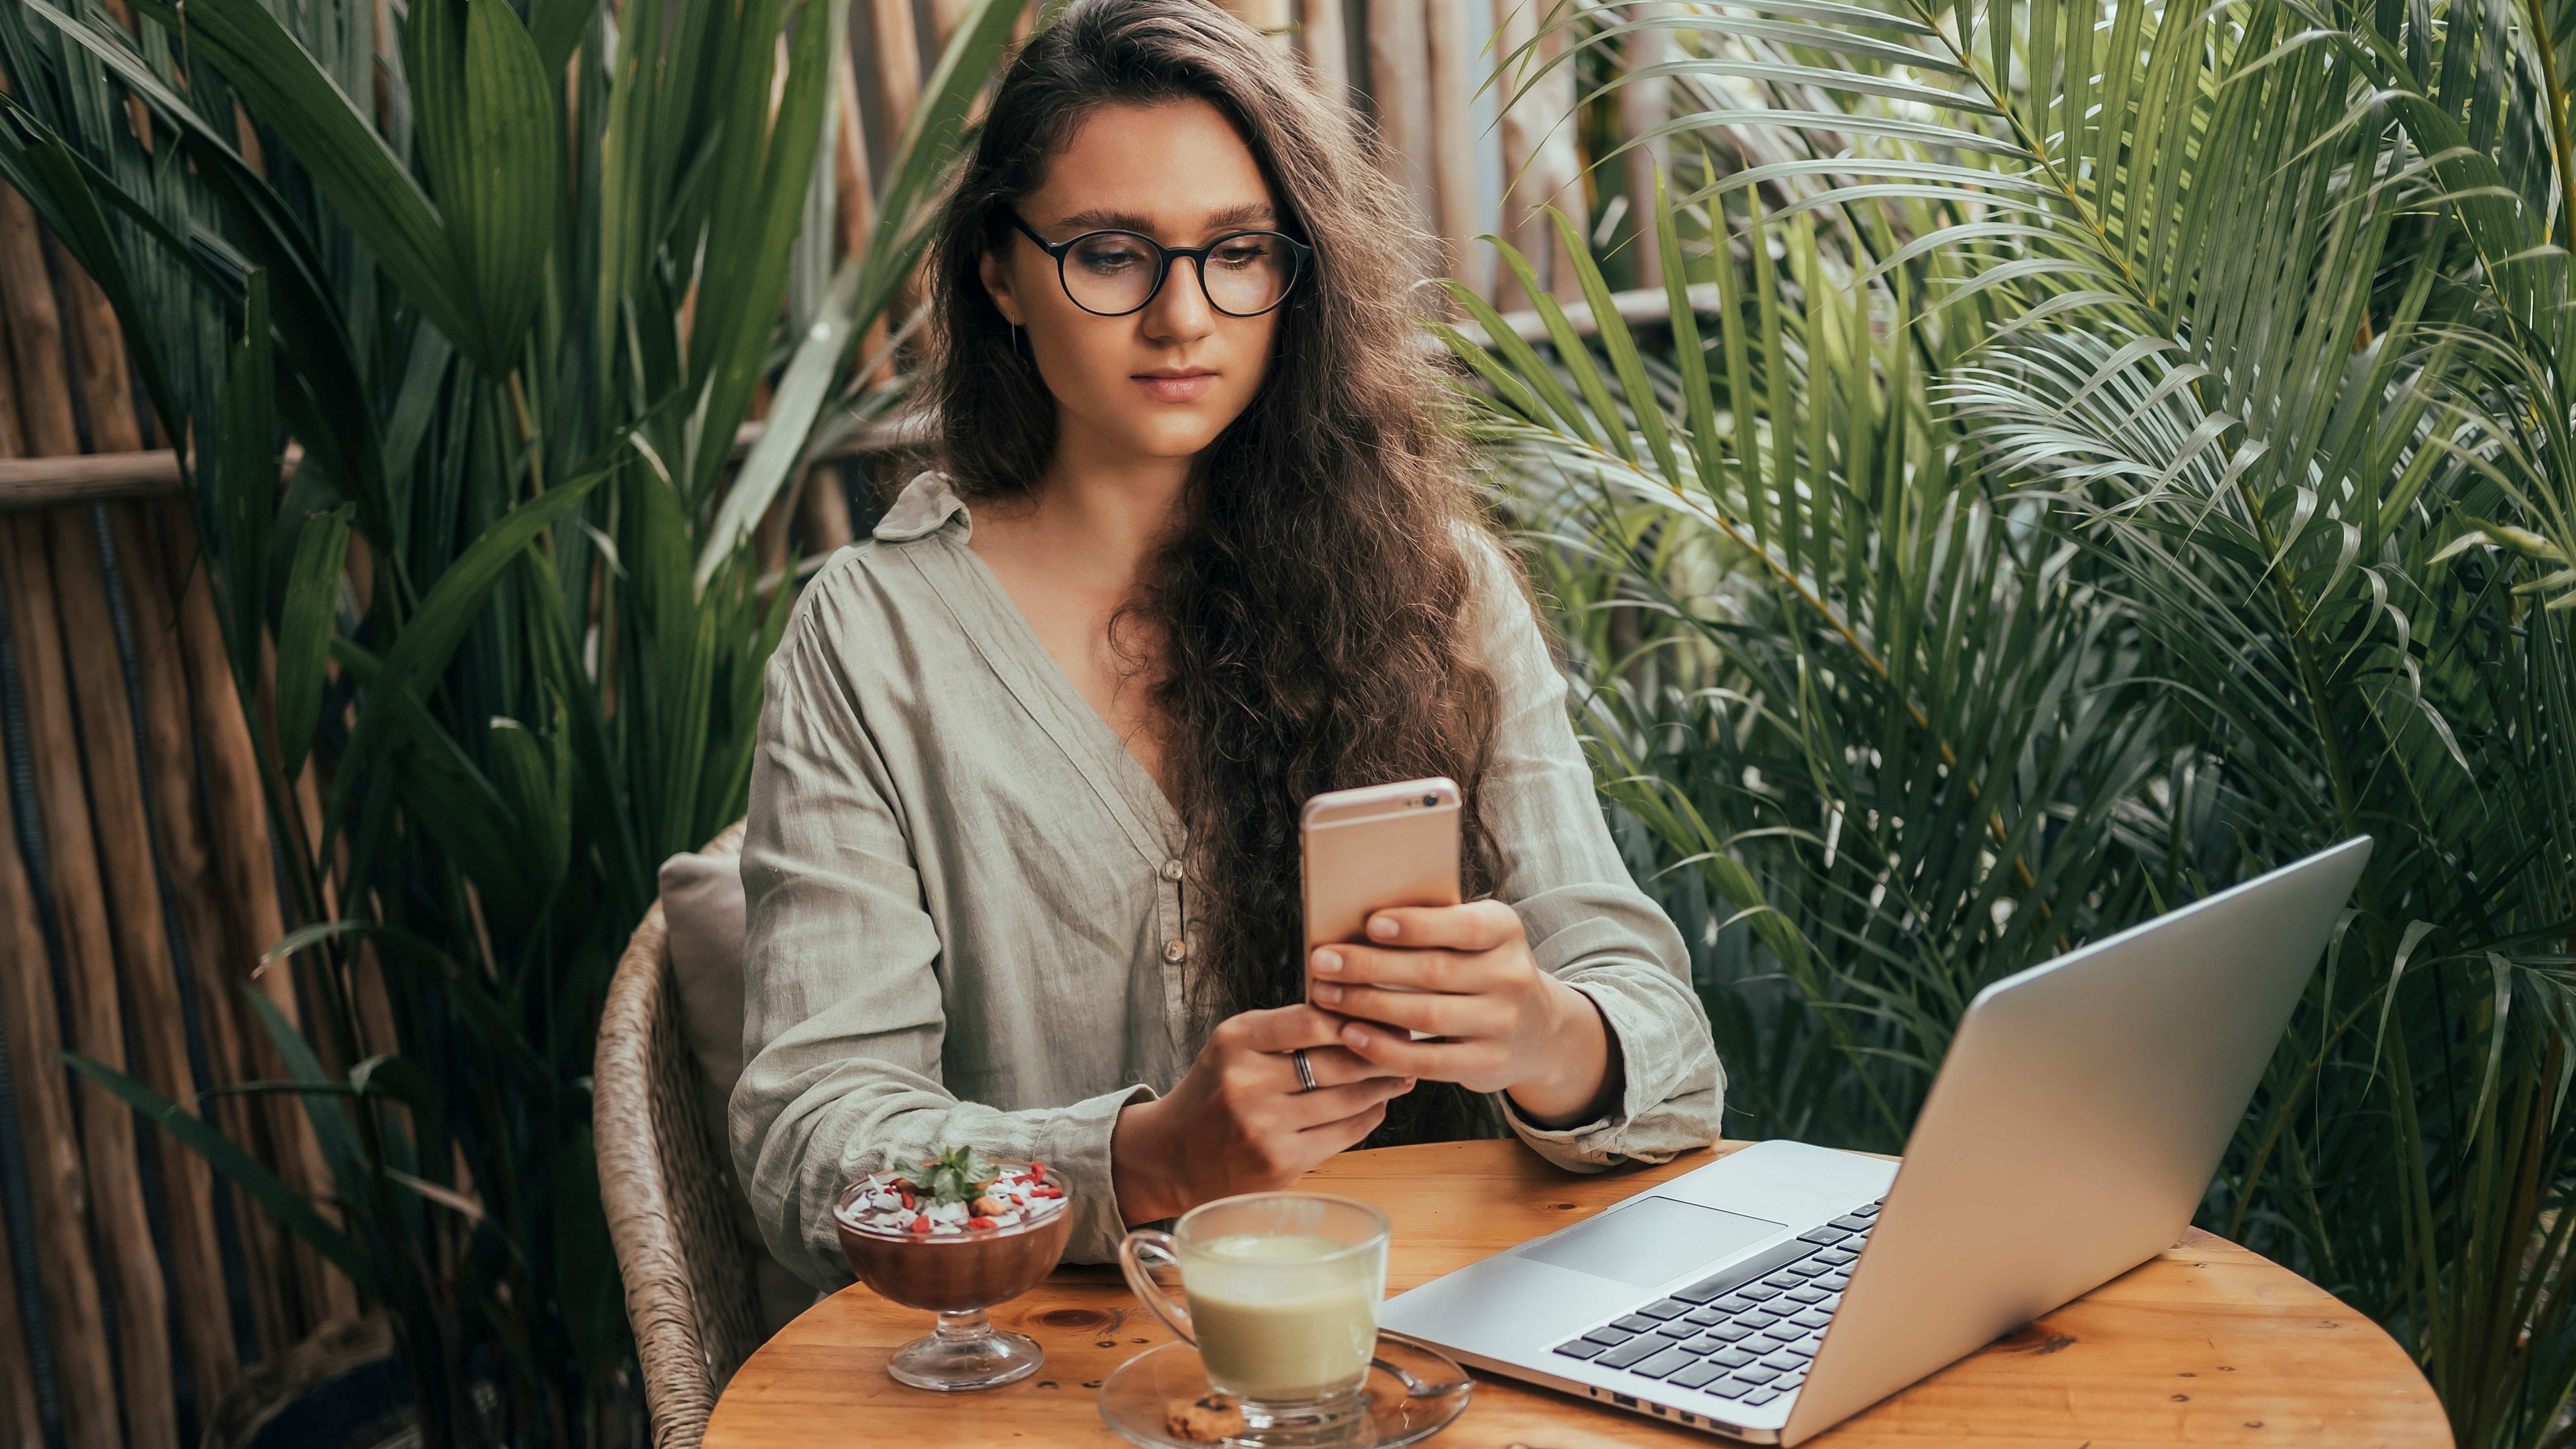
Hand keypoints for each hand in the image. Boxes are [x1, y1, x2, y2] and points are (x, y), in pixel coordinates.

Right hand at [1111, 1004, 1413, 1224]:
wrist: (1173, 1153)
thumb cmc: (1216, 1089)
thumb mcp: (1236, 1044)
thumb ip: (1287, 1026)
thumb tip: (1360, 1013)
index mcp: (1236, 1041)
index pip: (1311, 1019)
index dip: (1357, 1015)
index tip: (1384, 1012)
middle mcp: (1247, 1082)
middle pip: (1338, 1061)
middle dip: (1382, 1051)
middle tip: (1408, 1042)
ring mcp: (1264, 1127)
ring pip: (1348, 1099)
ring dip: (1384, 1084)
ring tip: (1402, 1072)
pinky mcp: (1280, 1163)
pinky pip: (1344, 1134)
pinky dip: (1368, 1116)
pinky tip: (1377, 1104)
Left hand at [1308, 900, 1617, 1129]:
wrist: (1538, 1029)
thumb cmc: (1482, 969)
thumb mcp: (1475, 938)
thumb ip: (1434, 926)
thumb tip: (1356, 917)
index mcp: (1506, 931)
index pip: (1463, 926)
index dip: (1417, 926)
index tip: (1371, 924)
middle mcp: (1511, 976)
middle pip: (1433, 971)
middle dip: (1370, 966)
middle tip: (1322, 961)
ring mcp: (1503, 1024)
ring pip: (1427, 1015)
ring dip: (1368, 1005)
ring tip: (1326, 996)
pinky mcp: (1488, 1063)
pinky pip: (1429, 1060)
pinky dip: (1385, 1048)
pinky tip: (1351, 1035)